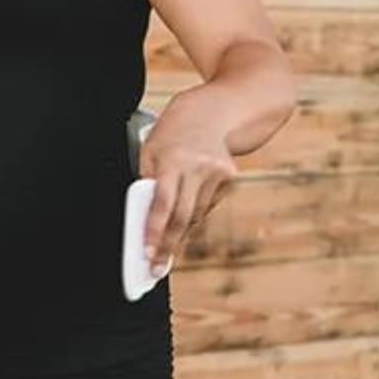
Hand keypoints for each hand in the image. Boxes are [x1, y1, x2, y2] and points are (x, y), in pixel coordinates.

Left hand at [138, 93, 238, 275]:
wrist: (214, 111)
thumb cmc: (172, 132)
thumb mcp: (150, 150)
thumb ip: (148, 181)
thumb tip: (147, 218)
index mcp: (173, 159)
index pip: (162, 204)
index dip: (155, 232)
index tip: (147, 254)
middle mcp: (199, 167)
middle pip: (182, 216)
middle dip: (168, 245)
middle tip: (156, 267)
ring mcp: (219, 174)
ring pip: (196, 214)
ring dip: (180, 230)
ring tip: (166, 241)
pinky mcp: (231, 178)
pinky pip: (207, 206)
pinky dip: (194, 212)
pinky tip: (187, 205)